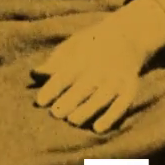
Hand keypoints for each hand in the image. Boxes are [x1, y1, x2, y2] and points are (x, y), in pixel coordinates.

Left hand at [30, 0, 164, 133]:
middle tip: (55, 113)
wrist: (127, 35)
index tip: (40, 101)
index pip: (66, 74)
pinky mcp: (130, 88)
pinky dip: (111, 117)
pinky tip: (97, 128)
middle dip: (70, 100)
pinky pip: (122, 105)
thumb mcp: (72, 46)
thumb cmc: (91, 45)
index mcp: (84, 56)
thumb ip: (55, 62)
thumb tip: (34, 74)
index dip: (53, 88)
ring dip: (88, 110)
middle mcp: (102, 68)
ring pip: (102, 97)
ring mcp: (117, 79)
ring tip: (72, 120)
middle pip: (85, 86)